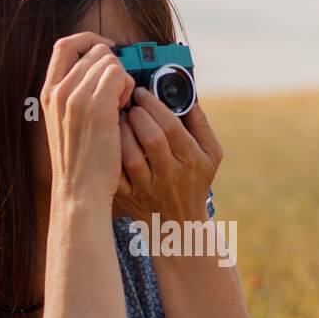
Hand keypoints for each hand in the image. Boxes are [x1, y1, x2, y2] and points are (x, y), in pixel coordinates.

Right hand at [40, 32, 135, 205]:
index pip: (65, 45)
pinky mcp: (97, 106)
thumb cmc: (81, 164)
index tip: (107, 52)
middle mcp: (59, 91)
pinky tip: (126, 109)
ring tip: (121, 105)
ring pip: (109, 60)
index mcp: (49, 93)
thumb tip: (100, 75)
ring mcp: (76, 97)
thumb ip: (75, 97)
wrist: (80, 192)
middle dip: (112, 65)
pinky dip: (129, 86)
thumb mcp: (67, 124)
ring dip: (123, 77)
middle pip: (93, 51)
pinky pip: (120, 73)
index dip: (89, 42)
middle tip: (118, 94)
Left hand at [113, 89, 222, 223]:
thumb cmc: (195, 182)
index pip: (172, 127)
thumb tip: (188, 94)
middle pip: (151, 138)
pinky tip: (108, 140)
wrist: (179, 225)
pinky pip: (115, 173)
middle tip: (128, 103)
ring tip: (117, 119)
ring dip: (121, 132)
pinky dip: (109, 154)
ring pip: (130, 156)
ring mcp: (147, 188)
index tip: (141, 92)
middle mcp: (169, 174)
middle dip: (137, 115)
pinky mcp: (128, 196)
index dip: (154, 105)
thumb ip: (201, 124)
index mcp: (190, 159)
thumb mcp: (210, 155)